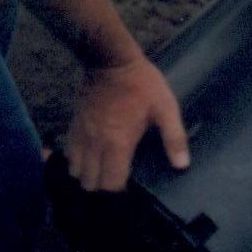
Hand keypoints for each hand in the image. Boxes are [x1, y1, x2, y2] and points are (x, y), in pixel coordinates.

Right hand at [64, 54, 187, 191]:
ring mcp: (81, 135)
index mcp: (118, 144)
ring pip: (75, 171)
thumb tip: (182, 165)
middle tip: (116, 181)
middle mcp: (96, 145)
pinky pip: (68, 153)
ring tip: (101, 171)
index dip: (119, 192)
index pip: (111, 184)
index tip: (129, 189)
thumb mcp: (165, 107)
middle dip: (101, 188)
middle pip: (89, 183)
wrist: (109, 60)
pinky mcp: (73, 125)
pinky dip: (76, 161)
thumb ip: (174, 137)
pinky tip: (89, 156)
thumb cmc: (141, 84)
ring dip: (87, 176)